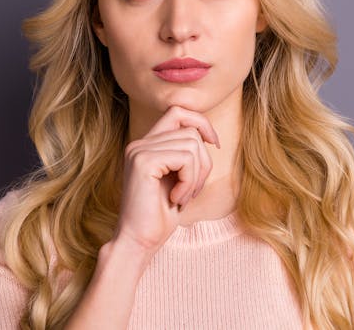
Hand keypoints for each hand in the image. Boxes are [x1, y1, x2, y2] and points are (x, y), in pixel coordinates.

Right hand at [112, 105, 219, 252]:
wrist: (138, 242)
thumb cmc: (160, 215)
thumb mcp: (179, 179)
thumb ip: (186, 154)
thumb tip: (207, 135)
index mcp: (146, 145)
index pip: (178, 112)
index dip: (201, 123)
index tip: (214, 144)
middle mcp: (139, 143)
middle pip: (191, 131)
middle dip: (203, 162)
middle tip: (192, 190)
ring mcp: (139, 150)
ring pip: (192, 145)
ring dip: (197, 176)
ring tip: (183, 196)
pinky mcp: (143, 161)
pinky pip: (185, 158)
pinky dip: (189, 181)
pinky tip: (176, 199)